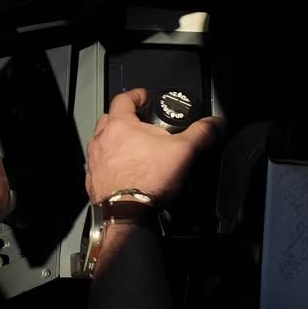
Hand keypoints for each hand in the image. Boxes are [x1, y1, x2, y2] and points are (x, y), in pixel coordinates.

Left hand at [85, 88, 223, 203]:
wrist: (128, 214)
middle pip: (110, 118)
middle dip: (124, 117)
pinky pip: (99, 164)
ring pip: (102, 141)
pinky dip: (110, 163)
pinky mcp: (92, 179)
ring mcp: (95, 160)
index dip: (136, 95)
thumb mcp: (183, 152)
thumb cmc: (148, 180)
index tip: (145, 97)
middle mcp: (102, 139)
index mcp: (120, 125)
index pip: (123, 98)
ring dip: (115, 140)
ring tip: (133, 148)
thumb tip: (215, 123)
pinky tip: (124, 170)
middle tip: (140, 123)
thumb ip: (200, 133)